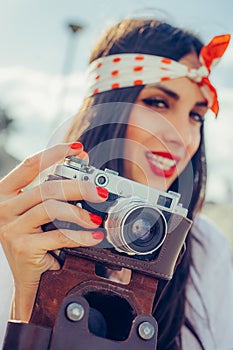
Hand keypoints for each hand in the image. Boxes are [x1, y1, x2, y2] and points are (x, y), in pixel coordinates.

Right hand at [0, 143, 107, 321]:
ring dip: (80, 212)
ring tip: (97, 218)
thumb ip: (53, 187)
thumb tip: (80, 158)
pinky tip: (94, 236)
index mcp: (5, 194)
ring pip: (51, 208)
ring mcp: (10, 229)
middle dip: (78, 187)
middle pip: (46, 188)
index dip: (53, 153)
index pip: (29, 166)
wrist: (28, 278)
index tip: (77, 148)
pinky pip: (59, 235)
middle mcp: (3, 208)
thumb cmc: (35, 239)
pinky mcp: (23, 247)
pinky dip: (81, 235)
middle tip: (100, 191)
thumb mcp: (39, 211)